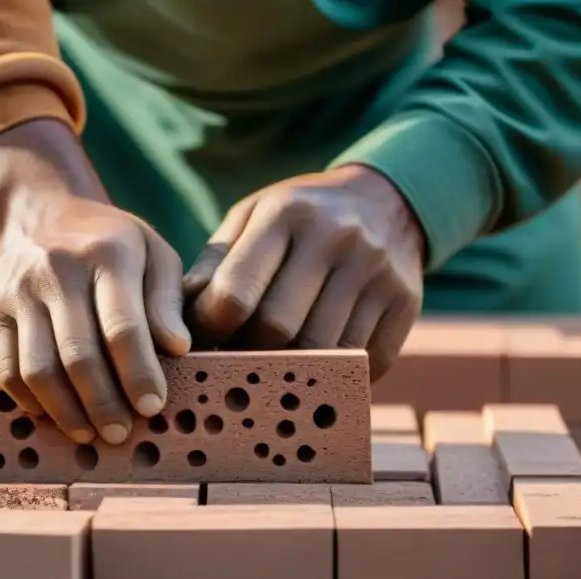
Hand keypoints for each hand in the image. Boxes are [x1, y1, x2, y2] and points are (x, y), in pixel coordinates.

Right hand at [0, 120, 190, 444]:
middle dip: (103, 403)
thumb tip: (178, 348)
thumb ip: (167, 301)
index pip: (122, 326)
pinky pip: (7, 370)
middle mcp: (57, 269)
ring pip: (39, 369)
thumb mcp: (155, 256)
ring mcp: (17, 290)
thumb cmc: (114, 248)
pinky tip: (55, 416)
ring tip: (90, 435)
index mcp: (107, 254)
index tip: (153, 408)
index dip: (138, 373)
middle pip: (79, 354)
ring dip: (67, 412)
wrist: (45, 217)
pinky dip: (32, 402)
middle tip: (121, 434)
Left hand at [183, 165, 423, 380]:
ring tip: (267, 372)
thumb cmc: (301, 217)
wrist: (389, 200)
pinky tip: (316, 369)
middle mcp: (337, 238)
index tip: (199, 345)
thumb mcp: (255, 217)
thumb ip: (215, 264)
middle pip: (278, 329)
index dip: (209, 332)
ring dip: (289, 371)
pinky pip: (362, 361)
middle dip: (246, 355)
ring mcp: (377, 272)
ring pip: (321, 351)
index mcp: (287, 214)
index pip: (235, 294)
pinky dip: (334, 375)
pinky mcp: (406, 303)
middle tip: (231, 365)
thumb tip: (175, 321)